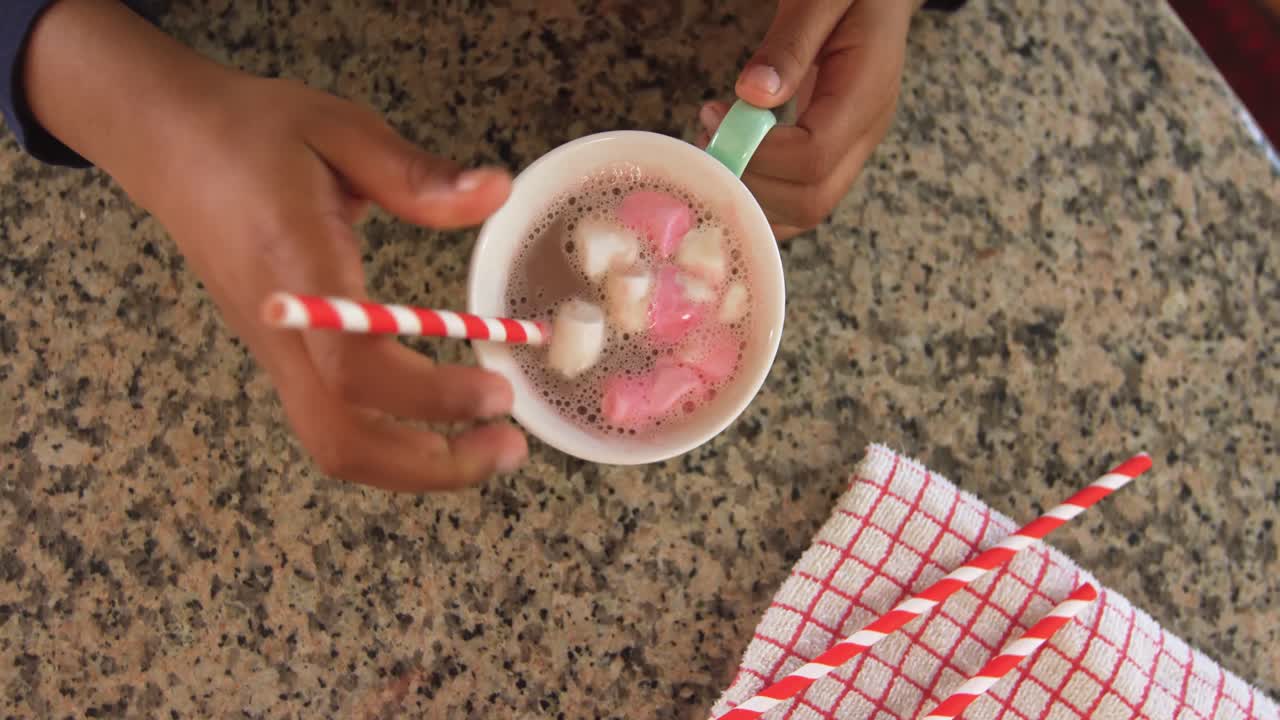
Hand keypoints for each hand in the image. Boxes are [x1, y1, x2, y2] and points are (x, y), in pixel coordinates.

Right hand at [24, 0, 527, 490]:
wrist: (167, 145)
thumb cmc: (252, 134)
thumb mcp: (341, 130)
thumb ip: (416, 174)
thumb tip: (495, 192)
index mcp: (295, 269)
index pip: (354, 366)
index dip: (429, 397)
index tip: (496, 391)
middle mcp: (280, 330)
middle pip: (342, 439)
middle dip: (431, 464)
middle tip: (509, 444)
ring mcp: (274, 353)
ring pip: (334, 444)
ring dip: (416, 464)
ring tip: (488, 444)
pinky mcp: (279, 358)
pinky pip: (332, 423)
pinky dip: (393, 443)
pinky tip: (443, 423)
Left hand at [698, 0, 916, 239]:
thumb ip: (790, 44)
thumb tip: (753, 94)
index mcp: (866, 94)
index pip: (813, 157)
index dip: (757, 152)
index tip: (714, 118)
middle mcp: (866, 133)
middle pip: (811, 200)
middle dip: (750, 183)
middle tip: (709, 141)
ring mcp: (853, 148)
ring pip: (805, 211)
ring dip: (751, 195)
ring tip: (716, 147)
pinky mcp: (836, 152)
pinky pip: (799, 197)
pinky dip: (761, 194)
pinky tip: (733, 158)